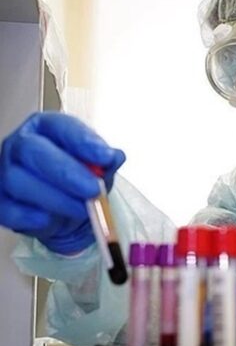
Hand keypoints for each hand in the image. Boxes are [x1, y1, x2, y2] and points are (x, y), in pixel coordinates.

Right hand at [0, 112, 125, 253]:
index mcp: (47, 128)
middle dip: (66, 172)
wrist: (66, 211)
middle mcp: (21, 145)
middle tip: (93, 189)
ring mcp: (5, 172)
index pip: (60, 126)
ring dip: (55, 198)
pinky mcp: (0, 201)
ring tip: (82, 209)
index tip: (105, 157)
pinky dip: (30, 216)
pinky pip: (7, 208)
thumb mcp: (99, 168)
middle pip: (32, 150)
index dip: (82, 141)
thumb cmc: (79, 180)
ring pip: (18, 180)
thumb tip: (114, 156)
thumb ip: (107, 161)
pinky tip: (49, 219)